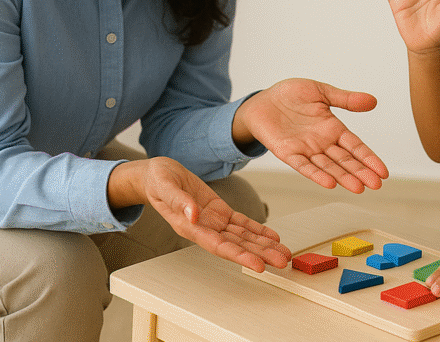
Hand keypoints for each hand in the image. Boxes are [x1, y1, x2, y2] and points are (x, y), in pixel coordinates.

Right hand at [134, 157, 291, 271]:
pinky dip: (258, 229)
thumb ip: (178, 200)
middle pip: (236, 246)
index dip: (239, 256)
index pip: (219, 246)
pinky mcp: (219, 211)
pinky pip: (241, 223)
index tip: (258, 265)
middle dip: (260, 254)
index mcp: (190, 227)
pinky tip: (271, 236)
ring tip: (283, 253)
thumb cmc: (157, 181)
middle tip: (282, 262)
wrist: (157, 175)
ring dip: (263, 245)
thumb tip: (193, 214)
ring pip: (243, 237)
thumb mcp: (164, 186)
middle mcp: (205, 228)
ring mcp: (213, 221)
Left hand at [236, 79, 388, 192]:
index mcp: (333, 128)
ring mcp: (306, 150)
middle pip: (345, 160)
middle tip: (376, 185)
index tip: (383, 172)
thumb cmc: (291, 95)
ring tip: (359, 188)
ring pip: (328, 166)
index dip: (369, 158)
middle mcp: (322, 143)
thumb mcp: (321, 92)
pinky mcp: (288, 153)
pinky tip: (330, 183)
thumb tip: (373, 101)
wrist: (262, 99)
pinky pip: (304, 166)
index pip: (356, 146)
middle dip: (361, 172)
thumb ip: (345, 99)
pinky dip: (316, 174)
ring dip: (343, 177)